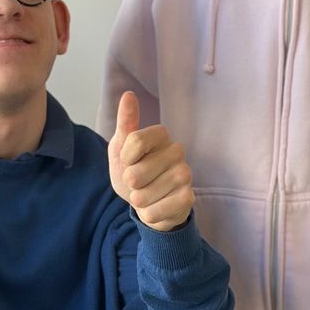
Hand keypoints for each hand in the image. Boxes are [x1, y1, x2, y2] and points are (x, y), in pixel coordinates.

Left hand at [108, 91, 194, 231]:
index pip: (135, 140)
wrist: (148, 204)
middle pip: (136, 171)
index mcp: (161, 135)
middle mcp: (177, 151)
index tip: (129, 160)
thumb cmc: (134, 172)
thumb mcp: (121, 149)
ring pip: (143, 194)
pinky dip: (148, 213)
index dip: (125, 157)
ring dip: (137, 200)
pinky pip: (154, 211)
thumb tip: (128, 95)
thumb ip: (125, 123)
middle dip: (129, 182)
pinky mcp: (188, 199)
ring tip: (146, 195)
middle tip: (137, 182)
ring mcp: (186, 175)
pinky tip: (155, 207)